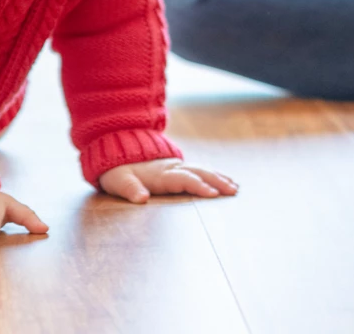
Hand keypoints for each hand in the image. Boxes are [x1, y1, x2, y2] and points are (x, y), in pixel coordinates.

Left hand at [100, 158, 238, 203]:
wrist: (117, 153)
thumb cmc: (118, 173)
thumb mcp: (119, 182)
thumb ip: (130, 189)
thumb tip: (141, 199)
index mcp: (160, 174)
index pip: (183, 179)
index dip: (198, 186)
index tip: (213, 194)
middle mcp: (172, 168)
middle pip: (198, 172)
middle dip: (216, 181)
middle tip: (234, 191)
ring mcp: (176, 166)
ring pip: (202, 169)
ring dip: (219, 177)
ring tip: (235, 187)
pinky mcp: (178, 167)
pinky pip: (200, 169)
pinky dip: (214, 174)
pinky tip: (225, 179)